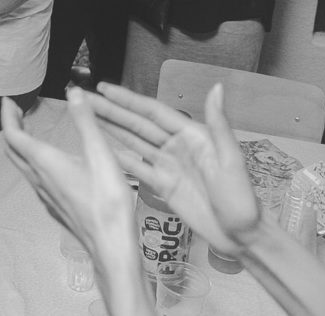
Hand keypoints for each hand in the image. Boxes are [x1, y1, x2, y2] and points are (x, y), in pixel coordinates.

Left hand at [3, 90, 142, 282]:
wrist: (111, 246)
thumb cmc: (107, 202)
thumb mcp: (100, 155)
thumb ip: (86, 121)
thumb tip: (73, 92)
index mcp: (45, 162)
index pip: (13, 135)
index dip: (8, 116)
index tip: (9, 100)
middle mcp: (39, 178)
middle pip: (14, 150)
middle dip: (12, 127)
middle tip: (17, 112)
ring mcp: (45, 195)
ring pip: (23, 166)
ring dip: (21, 145)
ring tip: (30, 132)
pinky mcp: (55, 206)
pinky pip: (35, 179)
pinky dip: (34, 162)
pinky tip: (49, 164)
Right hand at [88, 82, 262, 256]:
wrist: (242, 237)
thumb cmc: (242, 199)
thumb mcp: (231, 160)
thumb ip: (218, 123)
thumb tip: (217, 87)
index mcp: (192, 135)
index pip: (153, 112)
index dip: (127, 100)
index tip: (103, 89)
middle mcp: (176, 146)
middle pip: (136, 124)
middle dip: (110, 110)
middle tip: (83, 98)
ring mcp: (167, 165)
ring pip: (132, 142)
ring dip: (109, 128)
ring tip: (85, 115)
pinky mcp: (162, 185)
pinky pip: (135, 167)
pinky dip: (117, 157)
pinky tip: (99, 148)